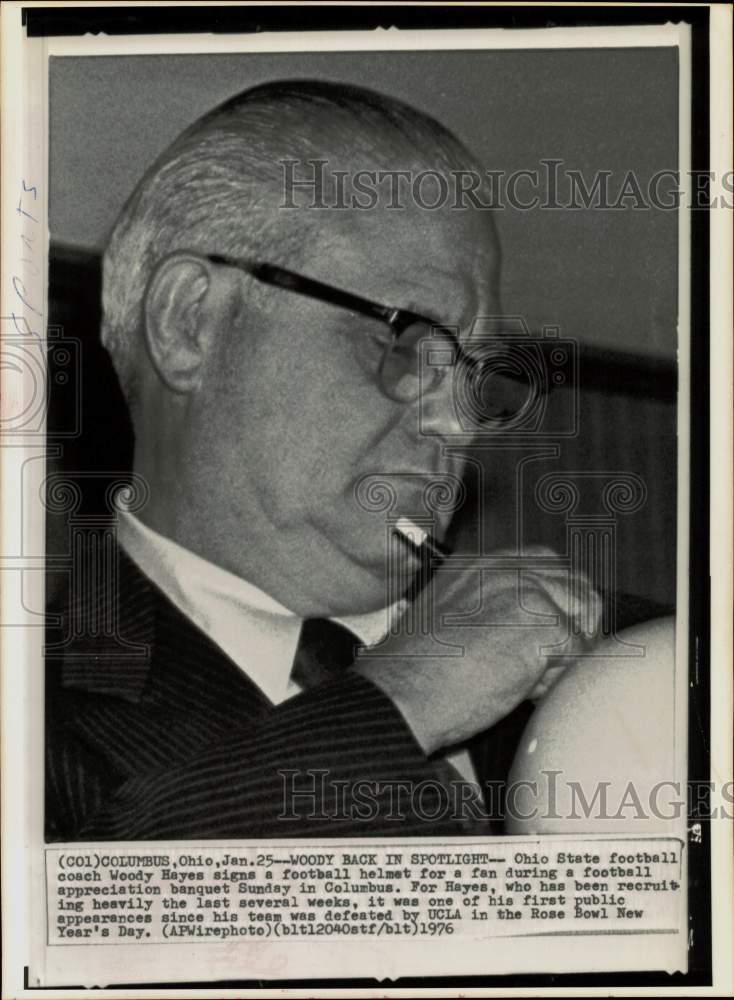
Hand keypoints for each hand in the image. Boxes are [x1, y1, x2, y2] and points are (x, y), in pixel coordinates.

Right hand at [356, 546, 598, 753]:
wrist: (400, 692)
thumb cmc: (415, 673)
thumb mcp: (448, 619)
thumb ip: (490, 610)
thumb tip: (539, 627)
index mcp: (477, 564)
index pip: (544, 563)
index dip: (558, 599)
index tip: (554, 631)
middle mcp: (502, 568)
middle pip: (575, 584)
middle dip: (574, 624)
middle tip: (549, 662)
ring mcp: (524, 591)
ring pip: (583, 615)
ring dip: (567, 652)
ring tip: (528, 678)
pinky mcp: (541, 622)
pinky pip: (578, 651)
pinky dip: (557, 678)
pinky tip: (523, 690)